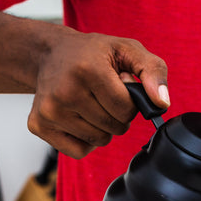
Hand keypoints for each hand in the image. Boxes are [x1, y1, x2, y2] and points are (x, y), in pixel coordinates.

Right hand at [28, 29, 168, 157]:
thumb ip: (153, 72)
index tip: (119, 86)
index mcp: (87, 70)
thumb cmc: (93, 53)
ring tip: (91, 103)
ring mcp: (48, 111)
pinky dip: (85, 139)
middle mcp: (63, 92)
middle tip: (104, 94)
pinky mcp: (38, 126)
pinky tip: (78, 116)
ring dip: (102, 127)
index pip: (126, 109)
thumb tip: (162, 103)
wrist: (49, 54)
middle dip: (117, 114)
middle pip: (114, 127)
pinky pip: (79, 151)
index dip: (130, 101)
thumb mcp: (127, 50)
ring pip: (98, 140)